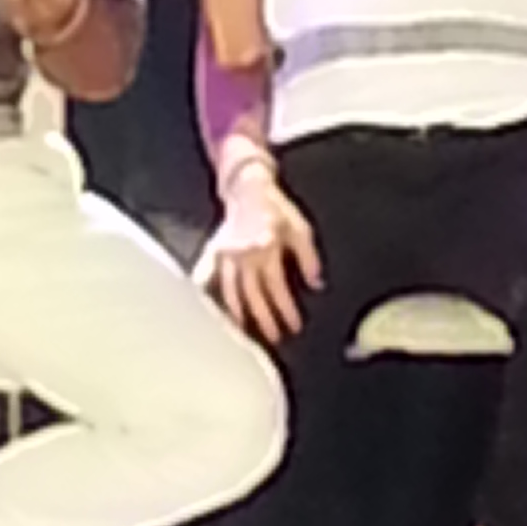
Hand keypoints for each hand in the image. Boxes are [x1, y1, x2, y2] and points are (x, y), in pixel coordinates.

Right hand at [205, 159, 322, 343]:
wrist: (247, 188)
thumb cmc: (277, 209)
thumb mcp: (300, 229)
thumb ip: (308, 258)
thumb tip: (316, 284)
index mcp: (266, 247)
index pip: (276, 286)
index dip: (286, 308)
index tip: (294, 325)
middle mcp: (243, 254)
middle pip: (253, 294)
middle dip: (265, 319)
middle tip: (274, 337)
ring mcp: (225, 254)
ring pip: (230, 291)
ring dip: (240, 314)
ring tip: (246, 333)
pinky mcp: (214, 252)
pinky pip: (209, 278)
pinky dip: (211, 295)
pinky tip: (212, 311)